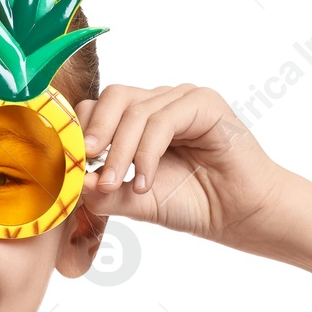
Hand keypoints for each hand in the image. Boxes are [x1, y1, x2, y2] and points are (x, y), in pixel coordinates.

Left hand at [76, 84, 289, 247]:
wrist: (239, 214)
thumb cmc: (192, 204)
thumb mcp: (135, 201)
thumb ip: (104, 192)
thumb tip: (74, 183)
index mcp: (139, 120)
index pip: (98, 109)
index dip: (81, 133)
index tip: (71, 167)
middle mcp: (159, 103)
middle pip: (113, 98)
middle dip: (94, 132)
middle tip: (83, 164)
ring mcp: (182, 100)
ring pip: (135, 111)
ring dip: (121, 153)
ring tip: (118, 186)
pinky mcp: (204, 103)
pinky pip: (163, 120)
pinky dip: (148, 154)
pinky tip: (145, 183)